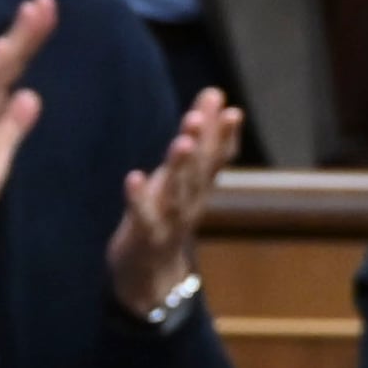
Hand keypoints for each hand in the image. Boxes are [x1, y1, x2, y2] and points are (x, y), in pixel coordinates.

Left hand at [107, 84, 236, 315]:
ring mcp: (169, 221)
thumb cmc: (166, 213)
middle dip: (202, 145)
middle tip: (198, 117)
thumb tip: (216, 92)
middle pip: (199, 172)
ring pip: (177, 193)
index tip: (232, 111)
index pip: (216, 158)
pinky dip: (139, 199)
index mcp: (200, 187)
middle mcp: (190, 203)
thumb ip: (202, 135)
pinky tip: (134, 178)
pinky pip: (142, 217)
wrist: (150, 274)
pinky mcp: (144, 236)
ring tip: (182, 142)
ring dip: (180, 168)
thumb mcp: (185, 175)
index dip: (224, 136)